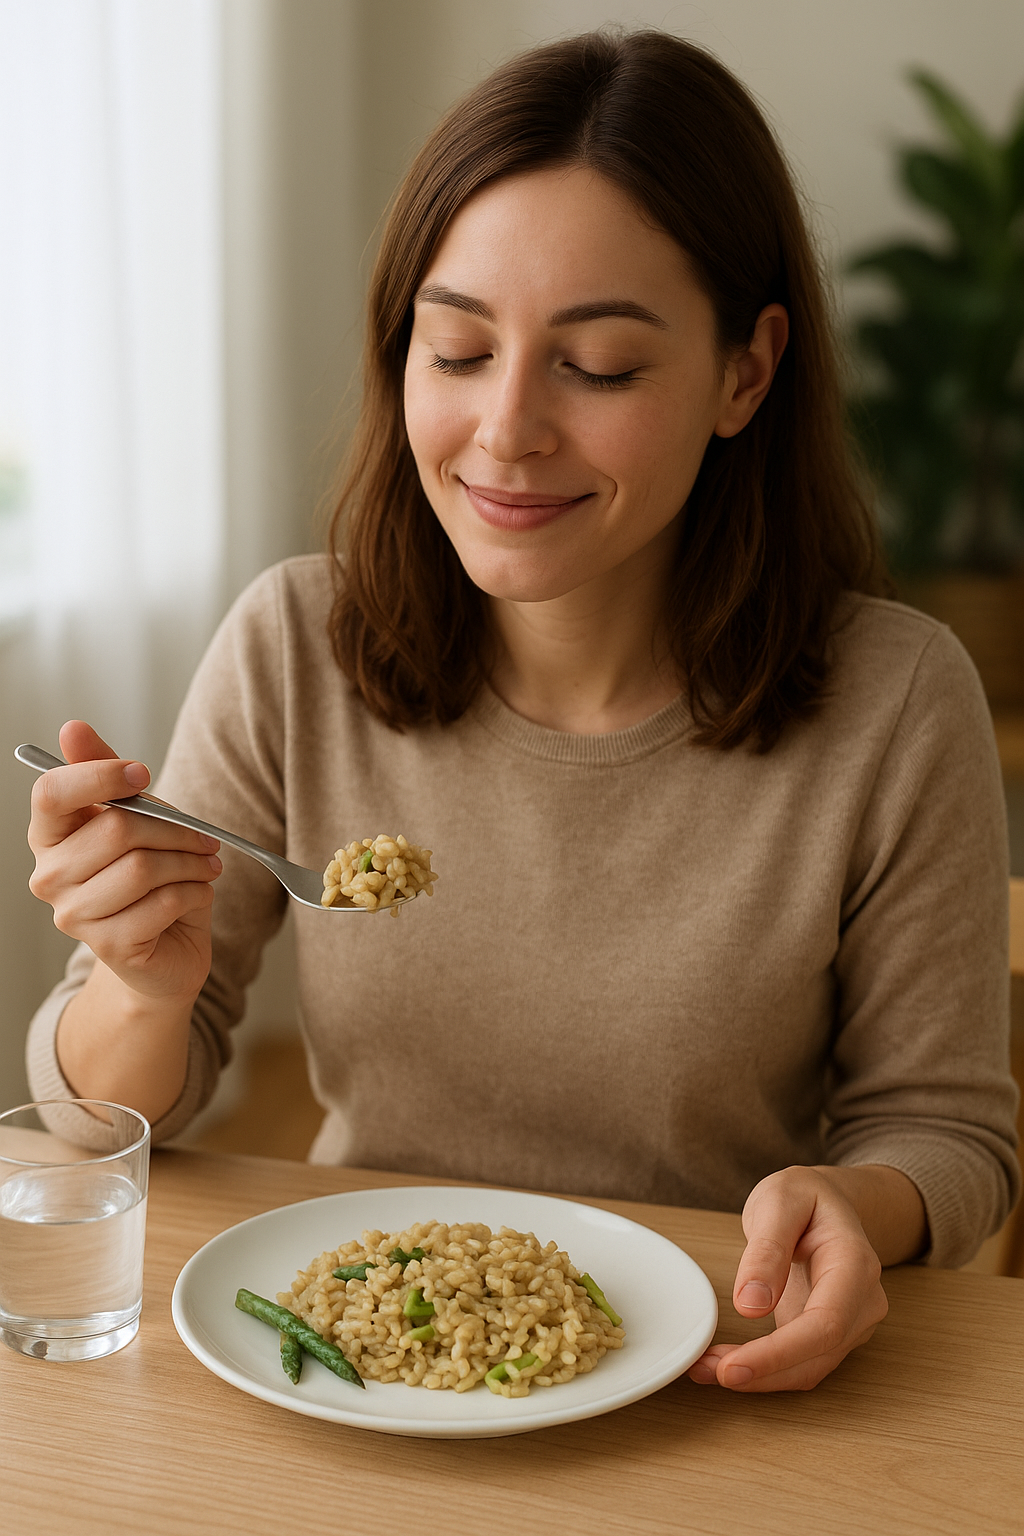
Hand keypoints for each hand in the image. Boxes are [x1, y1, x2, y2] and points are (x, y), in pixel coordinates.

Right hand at [27, 719, 222, 1006]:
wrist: (165, 948)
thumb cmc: (149, 878)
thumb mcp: (134, 818)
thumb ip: (105, 773)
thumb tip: (72, 728)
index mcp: (49, 836)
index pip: (51, 793)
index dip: (100, 776)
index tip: (143, 775)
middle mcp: (49, 877)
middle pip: (116, 830)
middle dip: (174, 829)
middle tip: (205, 838)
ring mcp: (74, 915)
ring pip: (143, 868)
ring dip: (190, 863)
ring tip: (206, 865)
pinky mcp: (108, 945)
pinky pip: (162, 903)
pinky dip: (194, 893)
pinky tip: (199, 893)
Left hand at [687, 1165, 896, 1391]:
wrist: (827, 1201)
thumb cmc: (805, 1196)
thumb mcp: (779, 1201)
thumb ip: (766, 1250)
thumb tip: (750, 1306)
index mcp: (855, 1264)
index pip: (825, 1324)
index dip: (780, 1353)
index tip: (734, 1367)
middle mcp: (862, 1301)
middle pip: (817, 1356)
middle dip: (762, 1372)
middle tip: (706, 1369)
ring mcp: (851, 1323)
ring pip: (808, 1369)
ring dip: (759, 1378)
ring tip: (705, 1367)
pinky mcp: (829, 1335)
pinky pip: (799, 1364)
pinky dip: (764, 1371)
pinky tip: (726, 1364)